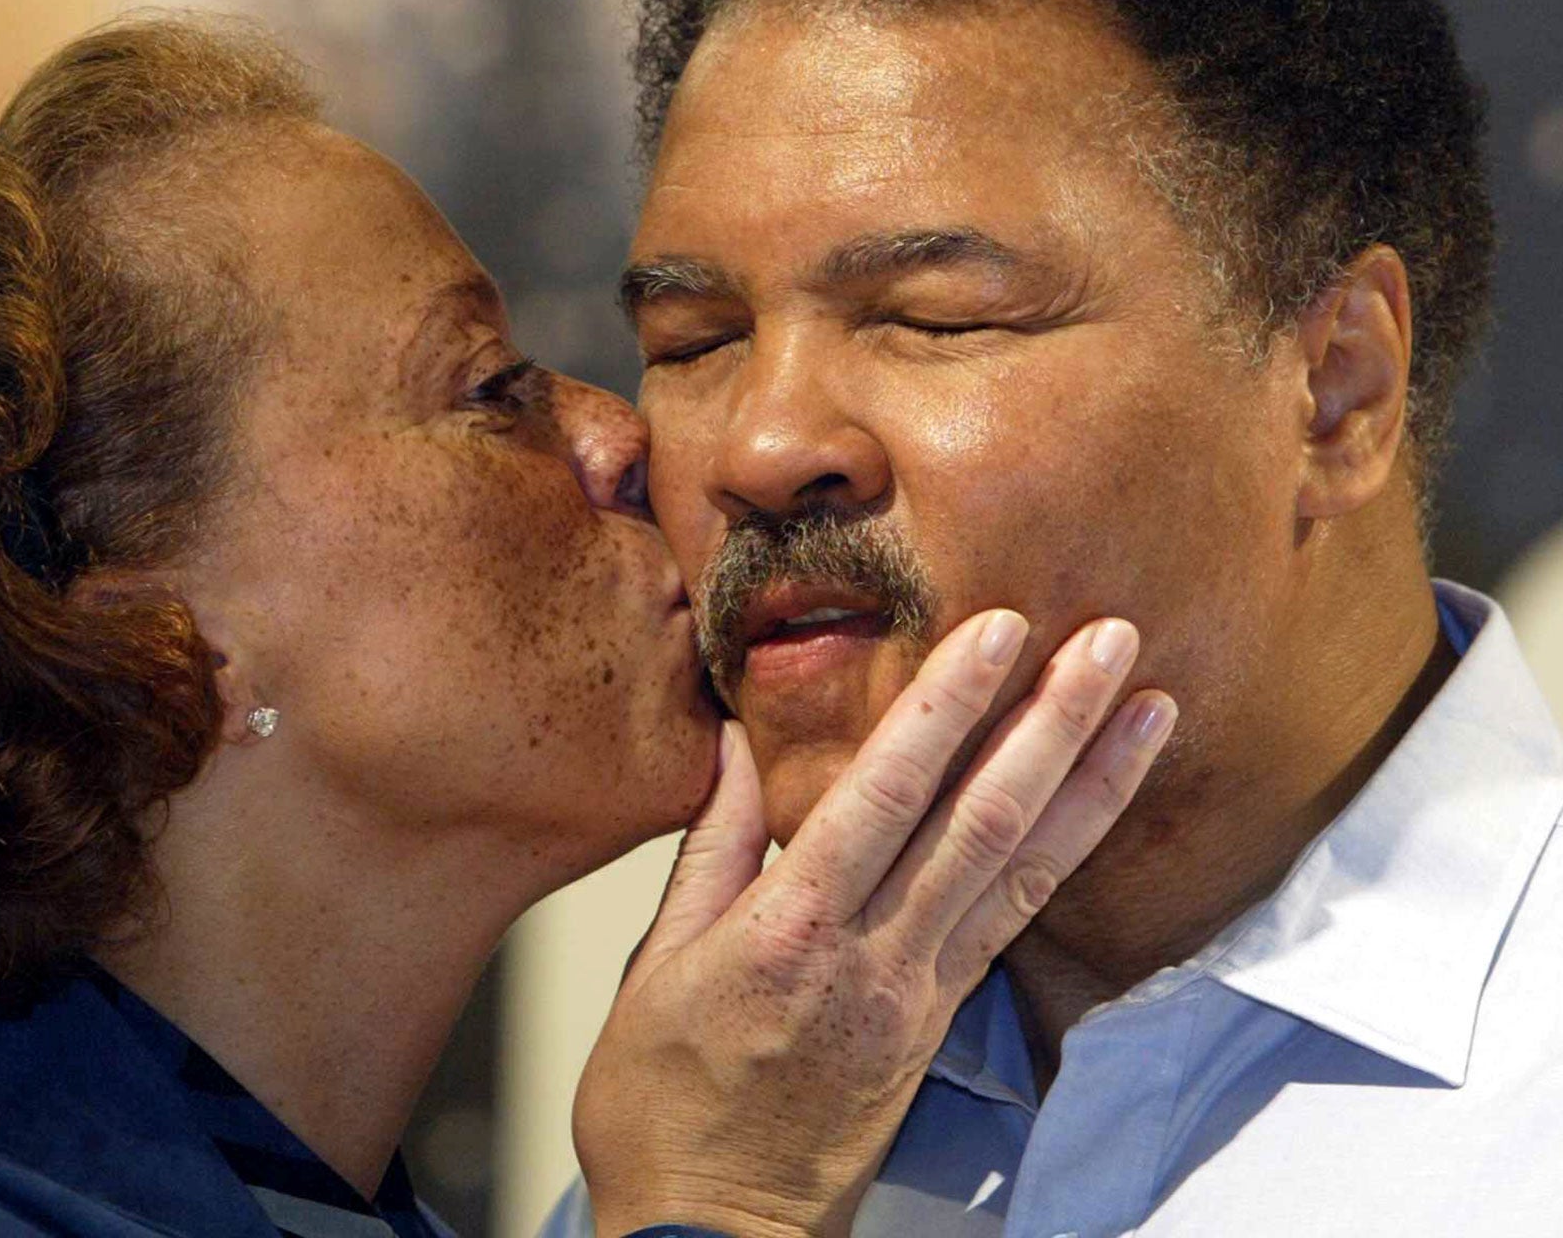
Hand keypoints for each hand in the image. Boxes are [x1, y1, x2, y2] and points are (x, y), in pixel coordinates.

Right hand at [574, 610, 1174, 1237]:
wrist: (713, 1235)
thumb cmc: (660, 1104)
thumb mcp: (656, 966)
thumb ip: (712, 847)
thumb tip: (735, 746)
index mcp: (792, 933)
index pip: (885, 794)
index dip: (948, 706)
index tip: (996, 629)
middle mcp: (874, 960)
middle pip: (982, 822)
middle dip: (1053, 722)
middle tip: (1110, 639)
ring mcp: (919, 996)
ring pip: (1023, 871)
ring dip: (1092, 782)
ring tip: (1150, 708)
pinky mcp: (937, 1025)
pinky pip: (1014, 922)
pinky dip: (1063, 852)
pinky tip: (1095, 805)